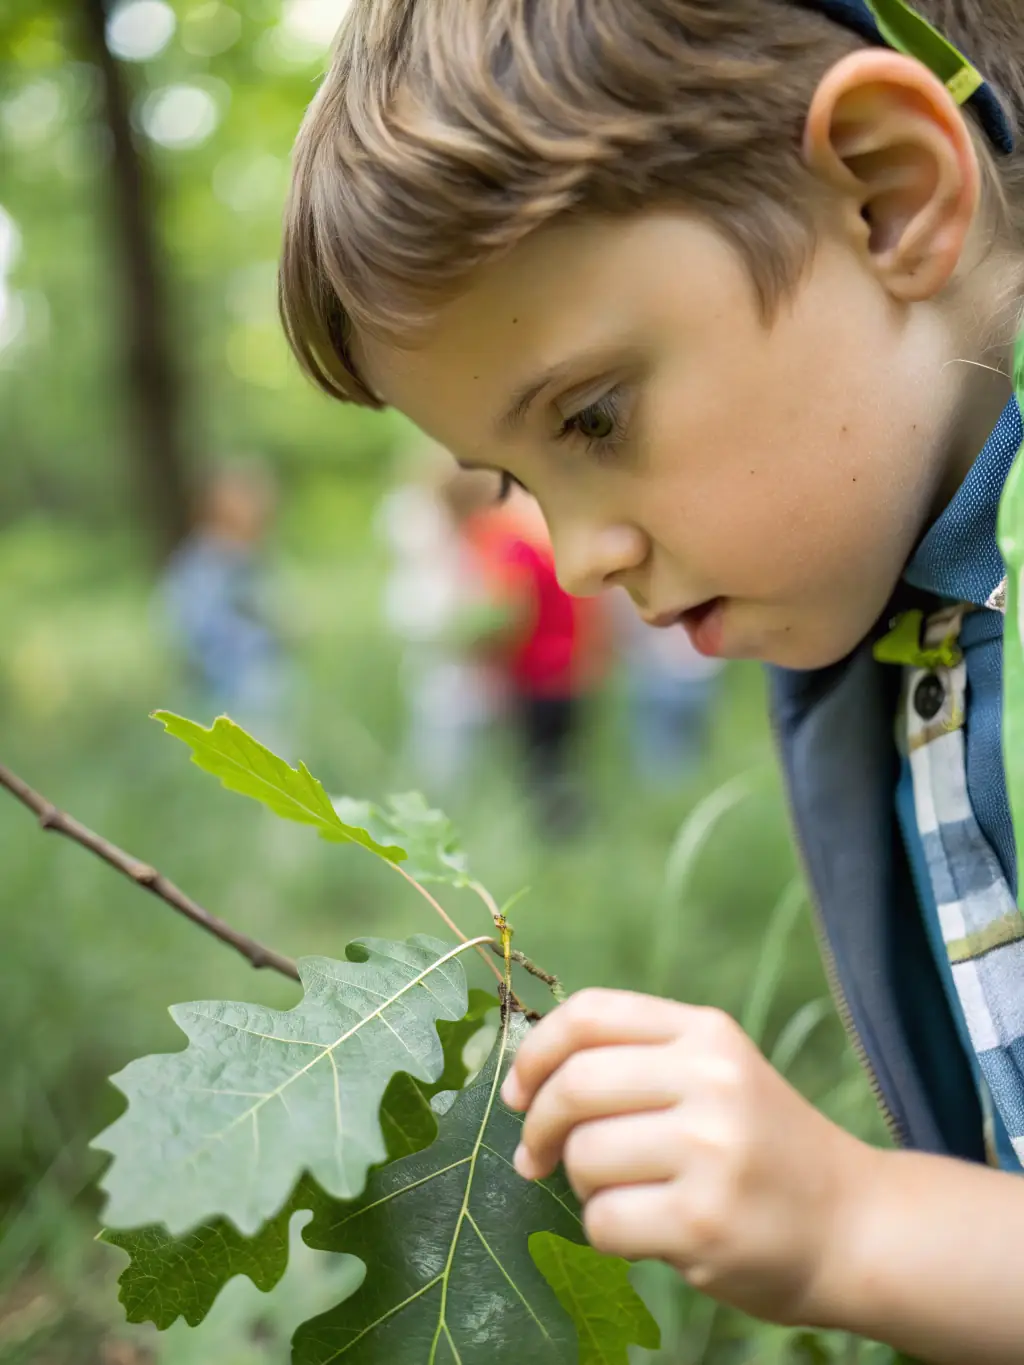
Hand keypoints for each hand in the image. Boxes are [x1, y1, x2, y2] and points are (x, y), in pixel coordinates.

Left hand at [501, 988, 872, 1324]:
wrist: (855, 1226)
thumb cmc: (763, 1149)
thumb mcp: (716, 1075)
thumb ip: (637, 1060)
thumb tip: (526, 1079)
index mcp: (707, 1033)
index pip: (591, 1014)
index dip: (535, 1051)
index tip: (516, 1091)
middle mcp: (712, 1079)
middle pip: (575, 1084)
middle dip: (536, 1125)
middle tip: (533, 1157)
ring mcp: (712, 1150)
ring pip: (583, 1156)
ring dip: (580, 1185)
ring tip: (621, 1194)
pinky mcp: (704, 1221)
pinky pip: (603, 1221)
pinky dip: (606, 1233)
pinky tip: (644, 1233)